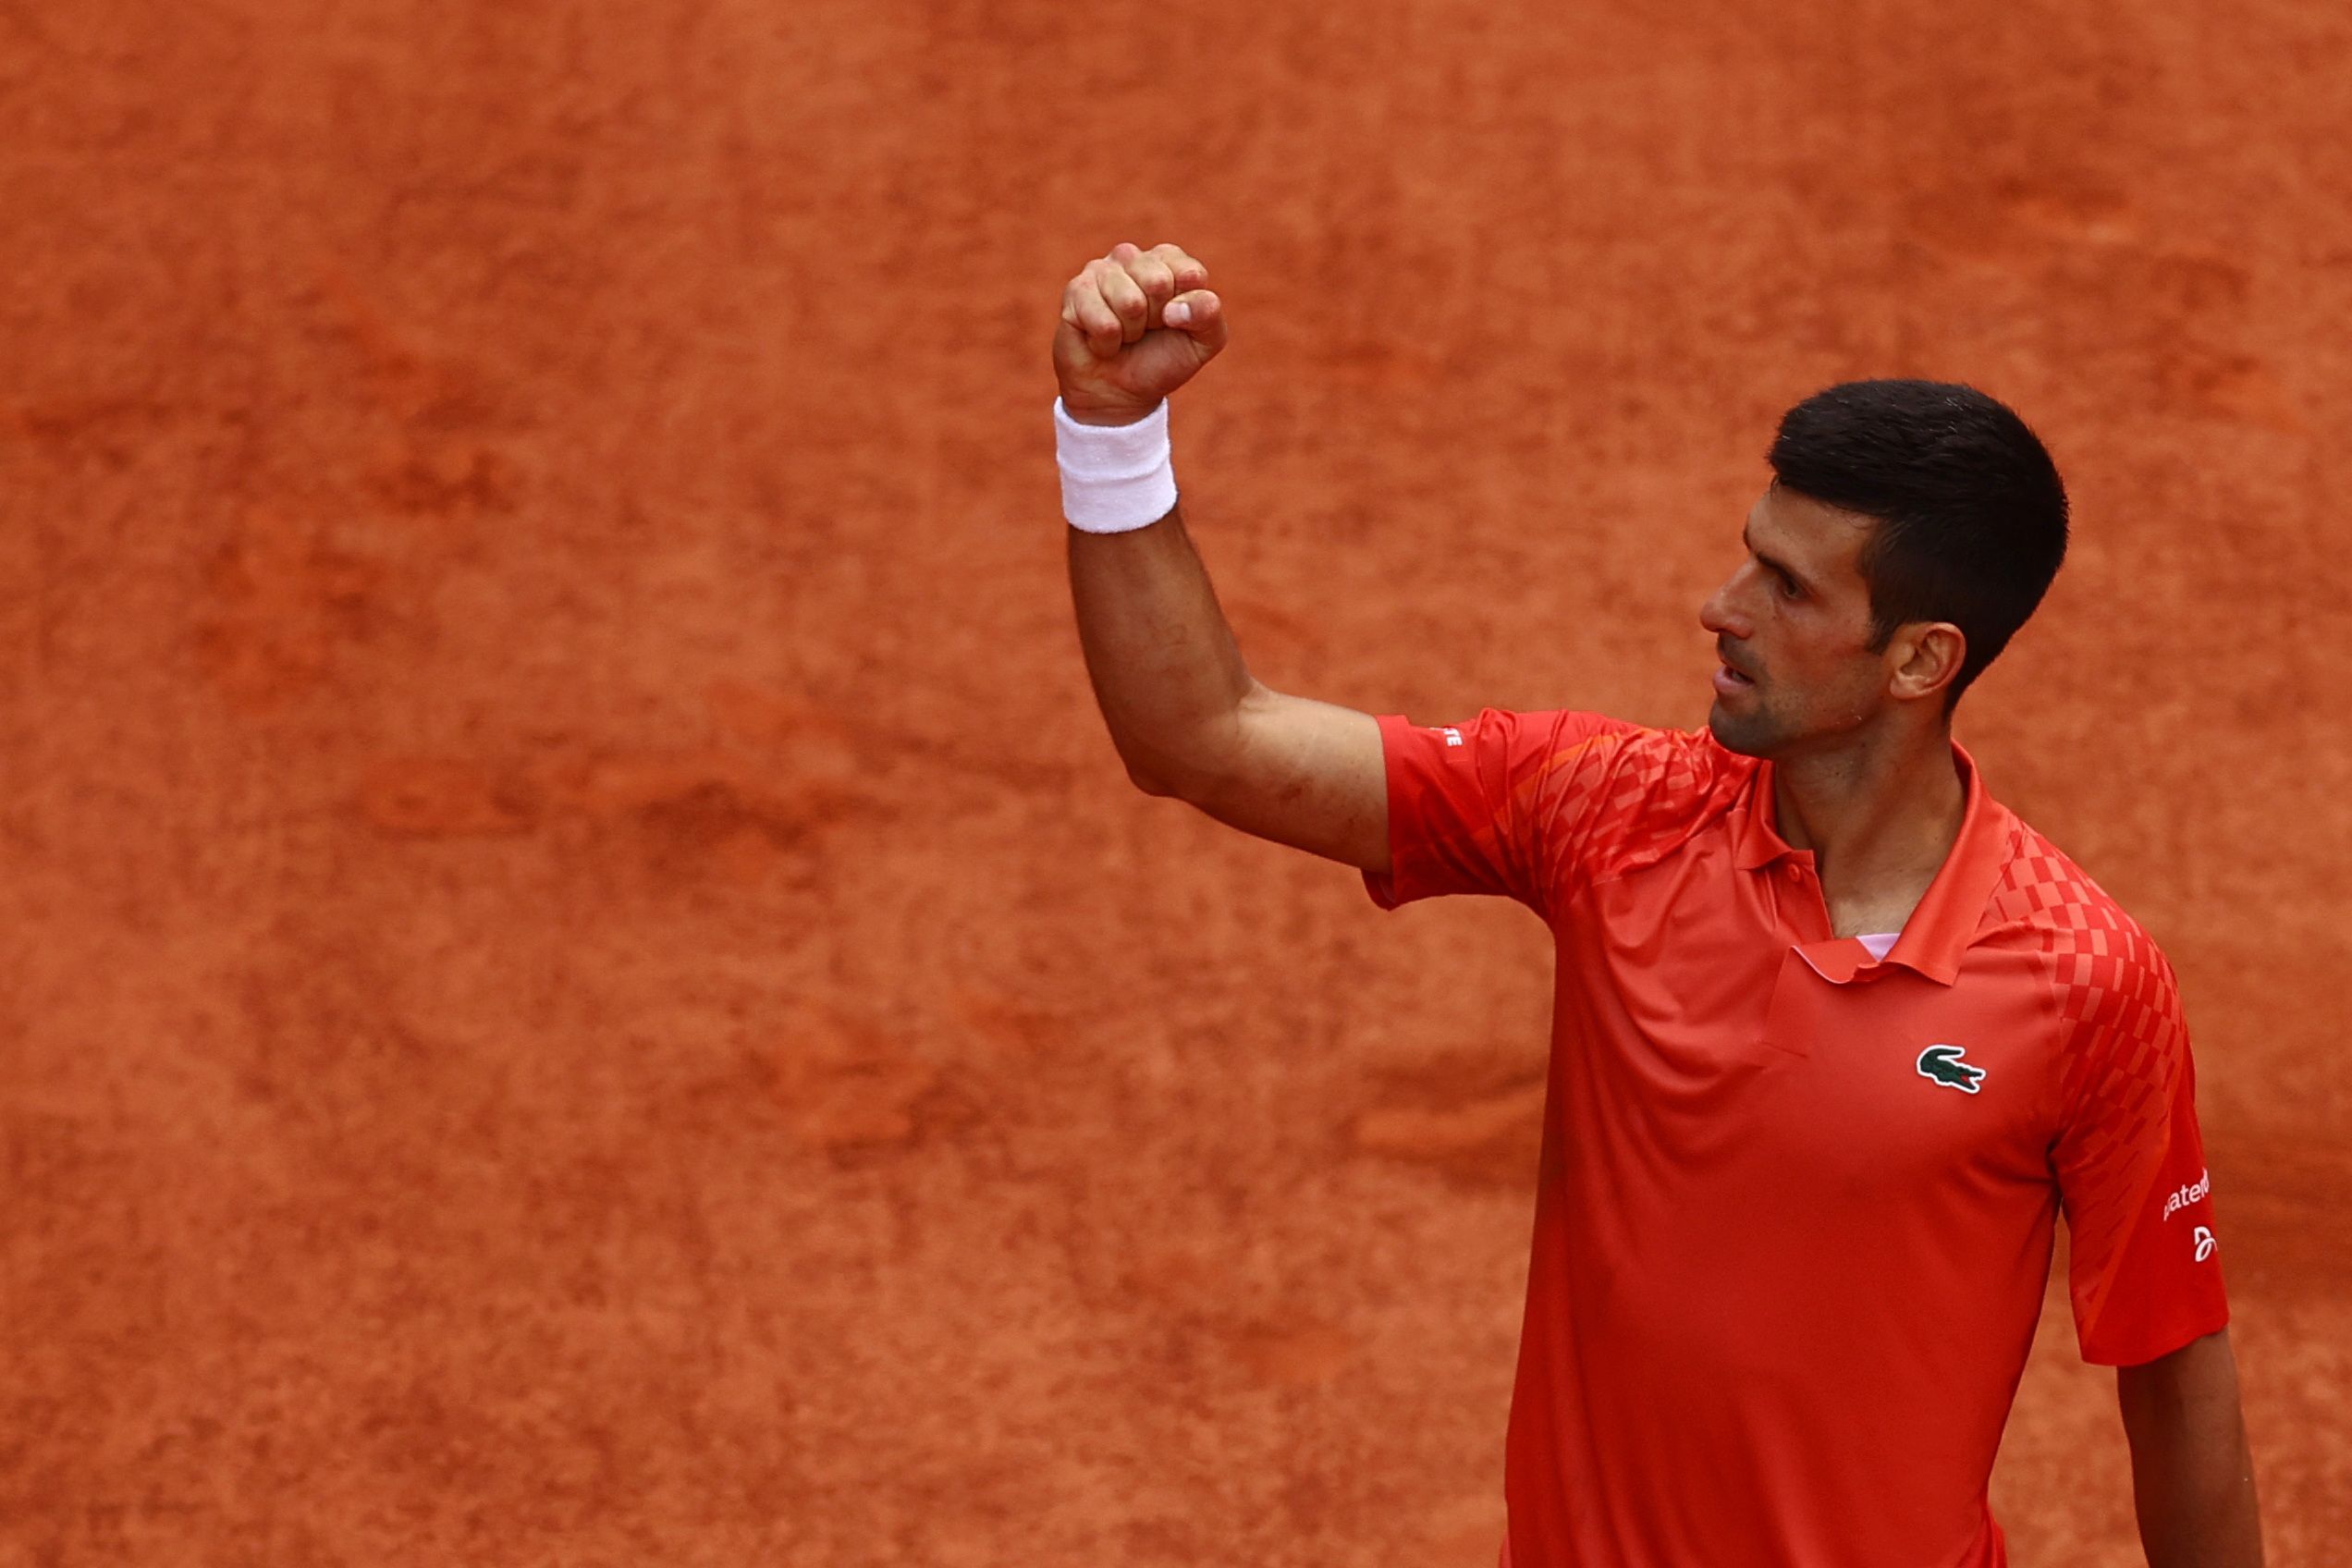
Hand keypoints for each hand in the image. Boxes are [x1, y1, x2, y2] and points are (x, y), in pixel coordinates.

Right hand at [1054, 242, 1226, 425]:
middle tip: (1146, 330)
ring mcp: (1101, 270)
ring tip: (1124, 335)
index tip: (1173, 322)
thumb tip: (1174, 309)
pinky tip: (1102, 340)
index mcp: (1169, 261)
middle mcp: (1134, 257)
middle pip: (1158, 283)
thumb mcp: (1203, 342)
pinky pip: (1104, 322)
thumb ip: (1209, 314)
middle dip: (1155, 320)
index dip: (1185, 310)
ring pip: (1129, 302)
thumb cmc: (1161, 360)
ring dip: (1130, 332)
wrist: (1119, 393)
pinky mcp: (1076, 291)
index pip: (1190, 274)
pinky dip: (1107, 343)